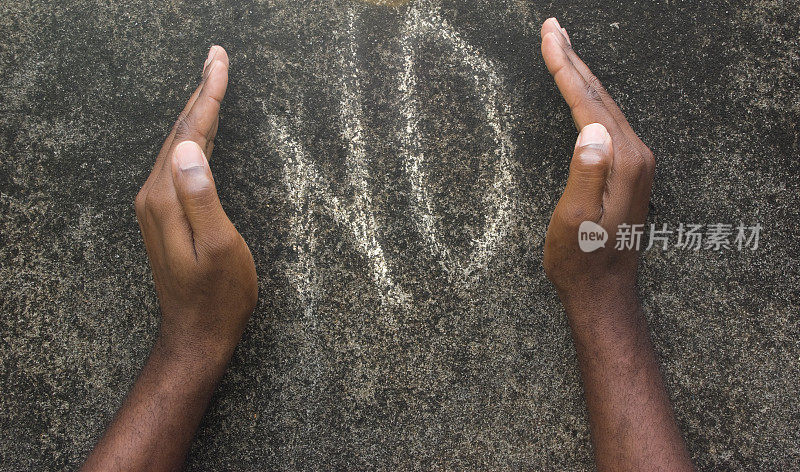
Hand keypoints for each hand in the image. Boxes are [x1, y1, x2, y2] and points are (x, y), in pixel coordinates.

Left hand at [134, 45, 256, 365]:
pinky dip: (192, 138)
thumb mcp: (220, 247)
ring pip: (176, 146)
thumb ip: (201, 197)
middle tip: (217, 58)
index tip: (220, 63)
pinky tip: (199, 134)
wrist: (196, 333)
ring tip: (211, 84)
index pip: (189, 134)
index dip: (207, 96)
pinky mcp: (164, 215)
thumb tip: (187, 149)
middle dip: (200, 94)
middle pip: (179, 133)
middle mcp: (154, 195)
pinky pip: (176, 163)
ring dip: (195, 113)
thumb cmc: (219, 295)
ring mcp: (156, 206)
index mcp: (167, 198)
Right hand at [540, 18, 654, 308]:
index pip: (590, 103)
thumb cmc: (581, 262)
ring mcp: (635, 162)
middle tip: (552, 28)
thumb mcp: (575, 223)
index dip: (565, 68)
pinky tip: (582, 94)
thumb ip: (586, 175)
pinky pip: (607, 121)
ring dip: (581, 75)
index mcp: (622, 162)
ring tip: (562, 50)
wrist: (604, 292)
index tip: (548, 38)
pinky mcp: (628, 171)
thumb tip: (593, 131)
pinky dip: (589, 98)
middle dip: (573, 60)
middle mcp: (635, 156)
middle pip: (600, 96)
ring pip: (605, 105)